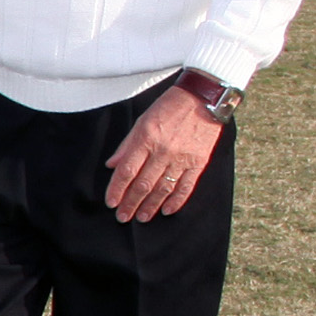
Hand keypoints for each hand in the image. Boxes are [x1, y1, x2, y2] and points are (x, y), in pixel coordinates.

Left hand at [103, 84, 226, 224]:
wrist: (204, 98)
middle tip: (123, 217)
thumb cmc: (169, 107)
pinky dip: (176, 200)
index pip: (127, 171)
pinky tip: (167, 210)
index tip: (111, 202)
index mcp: (146, 139)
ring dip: (151, 205)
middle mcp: (163, 151)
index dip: (117, 189)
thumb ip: (127, 145)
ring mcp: (182, 158)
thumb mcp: (142, 120)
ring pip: (163, 188)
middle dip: (131, 203)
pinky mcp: (199, 161)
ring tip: (142, 217)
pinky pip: (186, 186)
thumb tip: (112, 165)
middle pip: (143, 184)